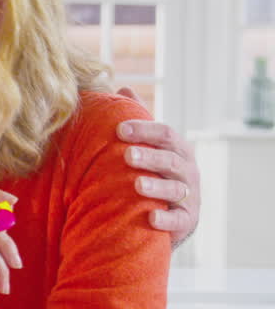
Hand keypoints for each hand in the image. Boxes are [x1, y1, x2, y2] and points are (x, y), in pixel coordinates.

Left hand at [114, 88, 199, 246]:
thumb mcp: (149, 147)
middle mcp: (187, 170)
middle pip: (171, 159)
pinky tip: (151, 218)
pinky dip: (166, 219)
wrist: (169, 214)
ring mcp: (189, 196)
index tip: (120, 129)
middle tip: (127, 155)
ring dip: (156, 186)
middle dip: (150, 156)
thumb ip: (139, 121)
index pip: (165, 134)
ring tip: (137, 184)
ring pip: (175, 188)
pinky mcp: (187, 220)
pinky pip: (178, 219)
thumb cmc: (155, 173)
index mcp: (177, 149)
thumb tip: (124, 89)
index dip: (144, 129)